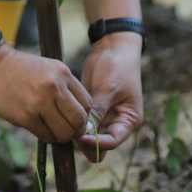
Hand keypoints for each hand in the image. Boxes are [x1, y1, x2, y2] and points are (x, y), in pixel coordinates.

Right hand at [0, 44, 91, 143]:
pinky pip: (46, 136)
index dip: (83, 116)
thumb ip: (65, 89)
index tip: (74, 120)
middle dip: (75, 130)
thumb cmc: (20, 69)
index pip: (87, 104)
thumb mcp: (48, 69)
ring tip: (53, 131)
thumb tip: (80, 120)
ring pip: (64, 132)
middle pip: (79, 120)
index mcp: (63, 73)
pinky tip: (39, 128)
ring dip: (61, 136)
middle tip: (67, 131)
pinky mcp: (25, 116)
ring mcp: (40, 102)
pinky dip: (46, 137)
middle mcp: (54, 87)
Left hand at [75, 35, 142, 162]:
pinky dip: (74, 122)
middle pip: (100, 144)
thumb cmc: (117, 67)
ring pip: (89, 136)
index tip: (80, 137)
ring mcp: (104, 117)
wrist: (112, 48)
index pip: (112, 142)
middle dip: (86, 141)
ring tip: (64, 124)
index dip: (96, 143)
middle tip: (69, 131)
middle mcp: (116, 123)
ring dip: (78, 132)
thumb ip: (98, 111)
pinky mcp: (92, 109)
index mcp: (128, 121)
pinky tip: (62, 117)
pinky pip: (82, 123)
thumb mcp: (108, 89)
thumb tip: (86, 132)